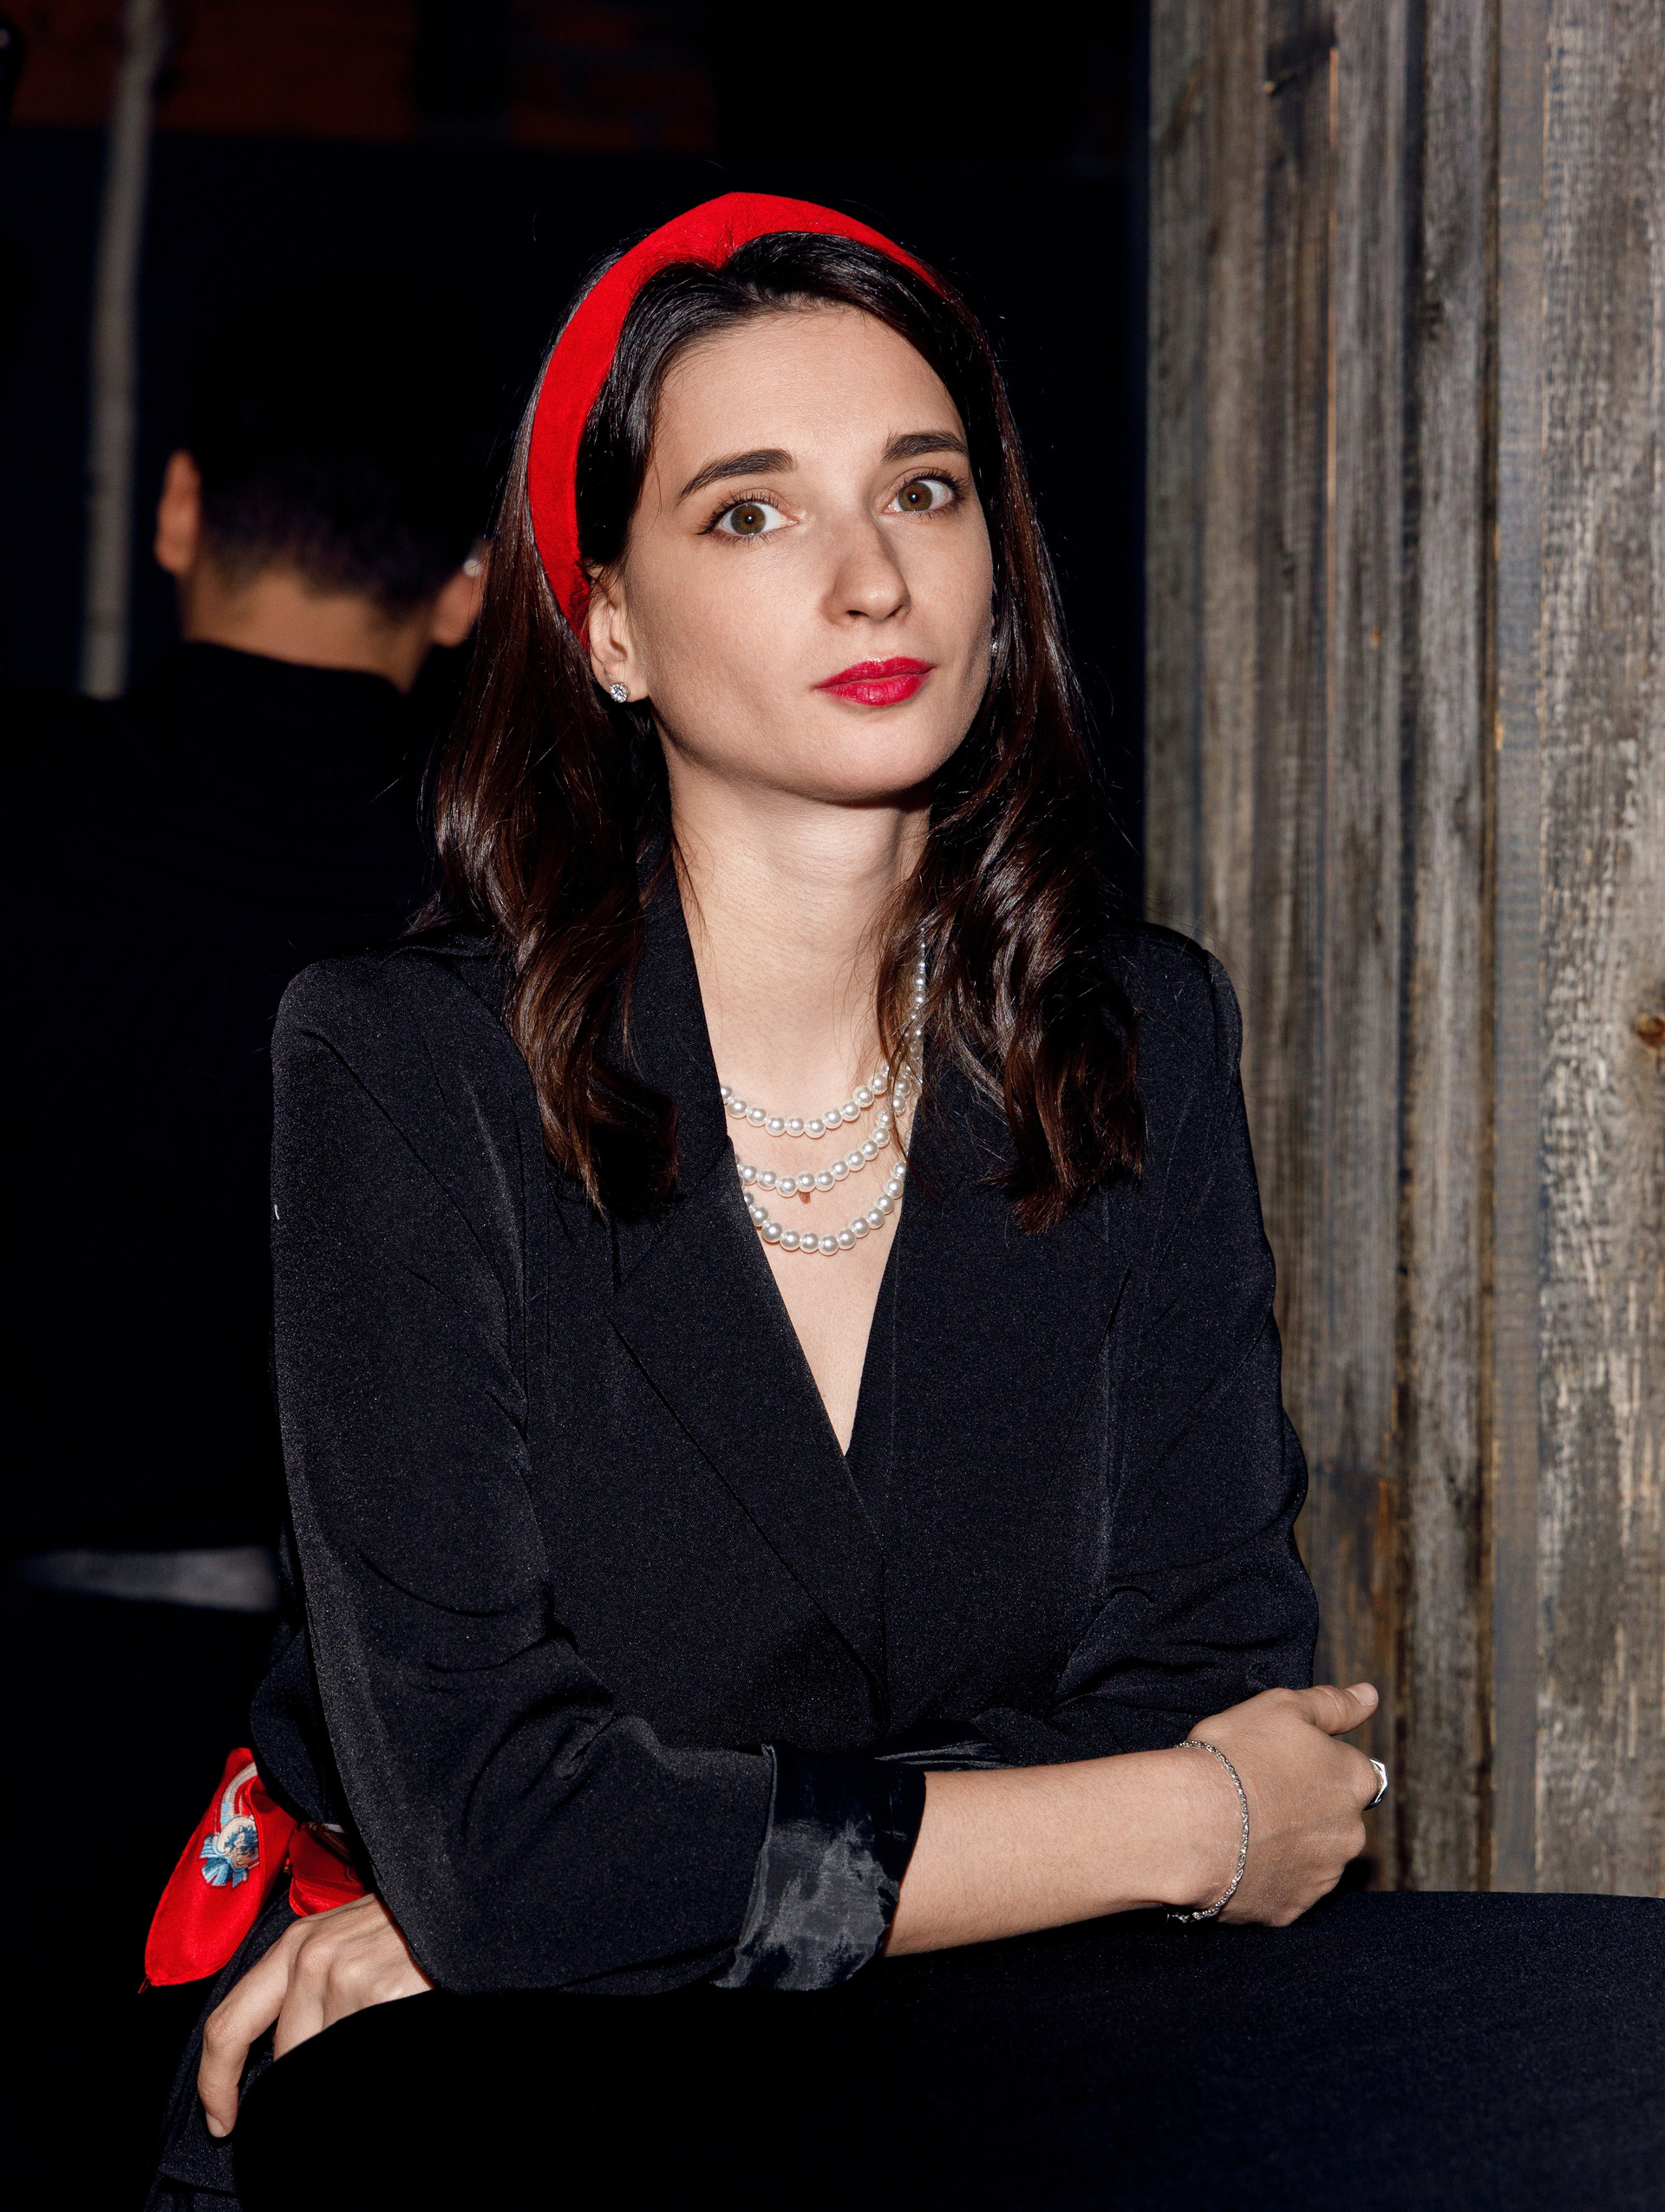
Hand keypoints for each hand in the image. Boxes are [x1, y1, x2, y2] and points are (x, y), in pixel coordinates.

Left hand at [198, 1892, 430, 2135]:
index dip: (215, 2084)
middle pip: (283, 2058)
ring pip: (318, 2061)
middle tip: (352, 2047)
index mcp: (295, 1946)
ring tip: (390, 2015)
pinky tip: (403, 2016)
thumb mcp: (348, 1946)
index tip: (223, 2122)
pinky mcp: (377, 1993)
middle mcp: (309, 1955)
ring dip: (351, 2055)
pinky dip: (376, 2047)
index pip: (228, 2025)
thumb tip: (279, 2063)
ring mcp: (342, 1973)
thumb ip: (308, 1992)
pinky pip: (355, 2054)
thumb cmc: (411, 1930)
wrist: (467, 1901)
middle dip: (311, 2074)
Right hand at [1182, 1682, 1380, 1925]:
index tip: (1284, 1763)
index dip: (1318, 1764)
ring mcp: (1321, 1877)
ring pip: (1311, 1856)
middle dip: (1307, 1809)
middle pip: (1335, 1818)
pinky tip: (1235, 1857)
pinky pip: (1281, 1889)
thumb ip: (1333, 1704)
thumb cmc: (1237, 1756)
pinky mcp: (1289, 1910)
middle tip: (1258, 1792)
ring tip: (1241, 1826)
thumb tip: (1369, 1695)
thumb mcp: (1283, 1707)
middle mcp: (1350, 1834)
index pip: (1353, 1770)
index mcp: (1354, 1781)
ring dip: (1288, 1844)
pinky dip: (1264, 1876)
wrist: (1195, 1823)